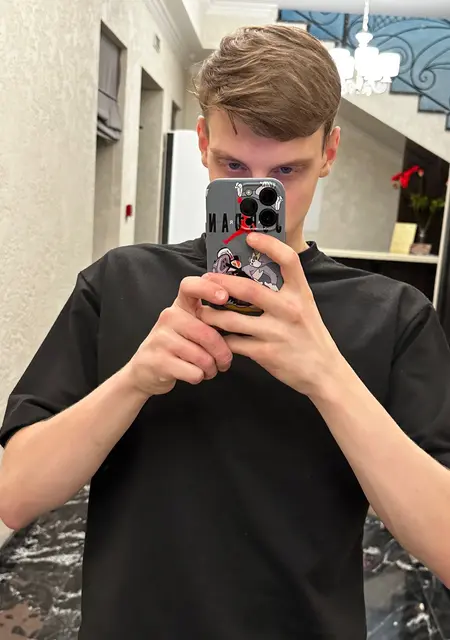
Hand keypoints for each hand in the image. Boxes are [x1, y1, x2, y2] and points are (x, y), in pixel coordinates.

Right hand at [127, 277, 232, 396]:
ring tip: (207, 369)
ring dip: (211, 369)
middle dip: (223, 353)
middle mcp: (169, 317)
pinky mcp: (158, 361)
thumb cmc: (177, 347)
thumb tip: (240, 320)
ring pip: (203, 357)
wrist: (145, 371)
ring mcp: (161, 339)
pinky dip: (200, 377)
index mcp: (180, 306)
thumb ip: (209, 320)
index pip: (190, 286)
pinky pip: (194, 372)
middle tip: (224, 362)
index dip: (209, 288)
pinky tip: (194, 374)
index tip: (224, 297)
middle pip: (207, 334)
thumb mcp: (190, 327)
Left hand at [198, 233, 342, 398]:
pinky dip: (221, 339)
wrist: (325, 372)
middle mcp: (290, 310)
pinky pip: (235, 343)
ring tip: (202, 312)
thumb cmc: (311, 337)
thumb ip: (286, 291)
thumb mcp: (306, 308)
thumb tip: (258, 272)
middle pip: (249, 289)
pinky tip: (215, 336)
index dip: (268, 245)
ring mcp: (277, 332)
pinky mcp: (266, 353)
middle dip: (221, 283)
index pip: (288, 259)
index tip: (250, 238)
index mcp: (301, 294)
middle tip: (206, 280)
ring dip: (212, 315)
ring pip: (233, 320)